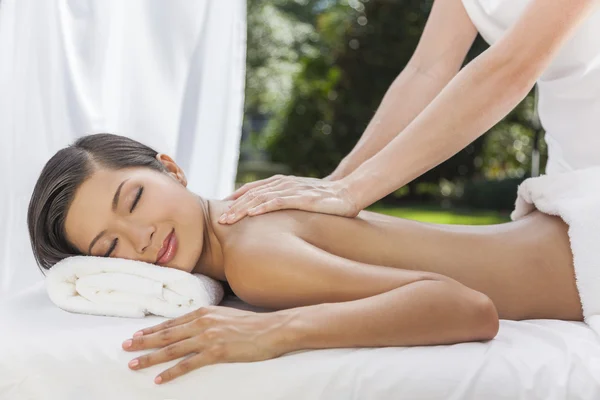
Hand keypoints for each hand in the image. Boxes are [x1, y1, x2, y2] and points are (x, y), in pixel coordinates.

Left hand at [122, 305, 291, 384]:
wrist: (272, 329)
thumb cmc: (252, 324)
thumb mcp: (225, 315)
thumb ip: (207, 320)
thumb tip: (193, 326)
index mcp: (203, 312)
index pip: (171, 323)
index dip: (151, 330)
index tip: (135, 335)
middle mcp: (202, 322)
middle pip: (166, 334)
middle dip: (143, 342)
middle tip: (125, 348)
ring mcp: (208, 337)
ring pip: (172, 349)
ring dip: (150, 357)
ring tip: (134, 364)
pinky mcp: (216, 352)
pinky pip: (188, 364)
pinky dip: (171, 372)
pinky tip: (159, 379)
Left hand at [219, 175, 359, 224]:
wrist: (350, 192)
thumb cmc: (326, 198)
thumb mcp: (302, 199)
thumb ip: (286, 202)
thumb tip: (271, 216)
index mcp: (282, 183)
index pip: (253, 189)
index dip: (236, 198)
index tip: (222, 210)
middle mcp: (285, 183)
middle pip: (252, 194)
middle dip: (234, 207)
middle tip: (218, 221)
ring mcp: (293, 190)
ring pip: (261, 197)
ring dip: (242, 209)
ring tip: (228, 219)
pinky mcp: (303, 198)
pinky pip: (279, 202)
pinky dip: (263, 207)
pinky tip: (252, 214)